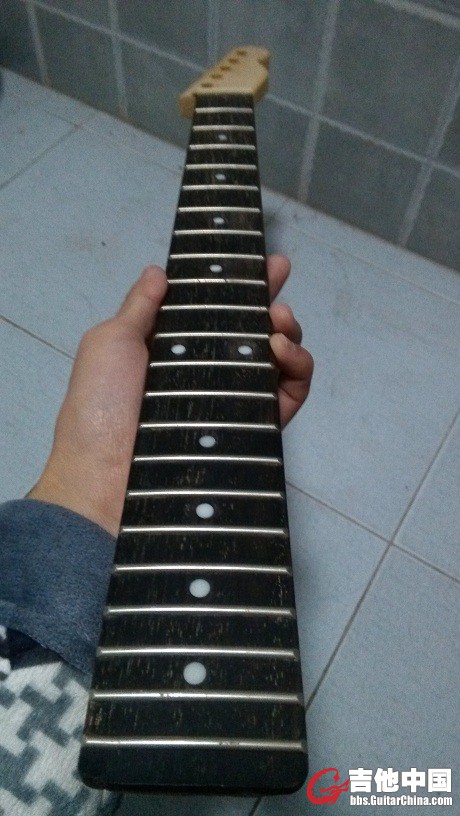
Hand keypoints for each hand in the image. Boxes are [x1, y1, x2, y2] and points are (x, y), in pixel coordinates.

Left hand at [28, 255, 312, 534]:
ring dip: (289, 331)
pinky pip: (290, 395)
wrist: (108, 476)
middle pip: (253, 331)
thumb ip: (139, 307)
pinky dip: (297, 367)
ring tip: (279, 320)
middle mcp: (209, 372)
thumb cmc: (101, 405)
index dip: (239, 284)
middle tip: (278, 280)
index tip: (260, 260)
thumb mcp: (109, 343)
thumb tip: (159, 271)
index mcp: (175, 349)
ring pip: (279, 360)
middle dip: (272, 300)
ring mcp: (234, 400)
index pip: (215, 310)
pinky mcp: (255, 427)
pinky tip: (280, 348)